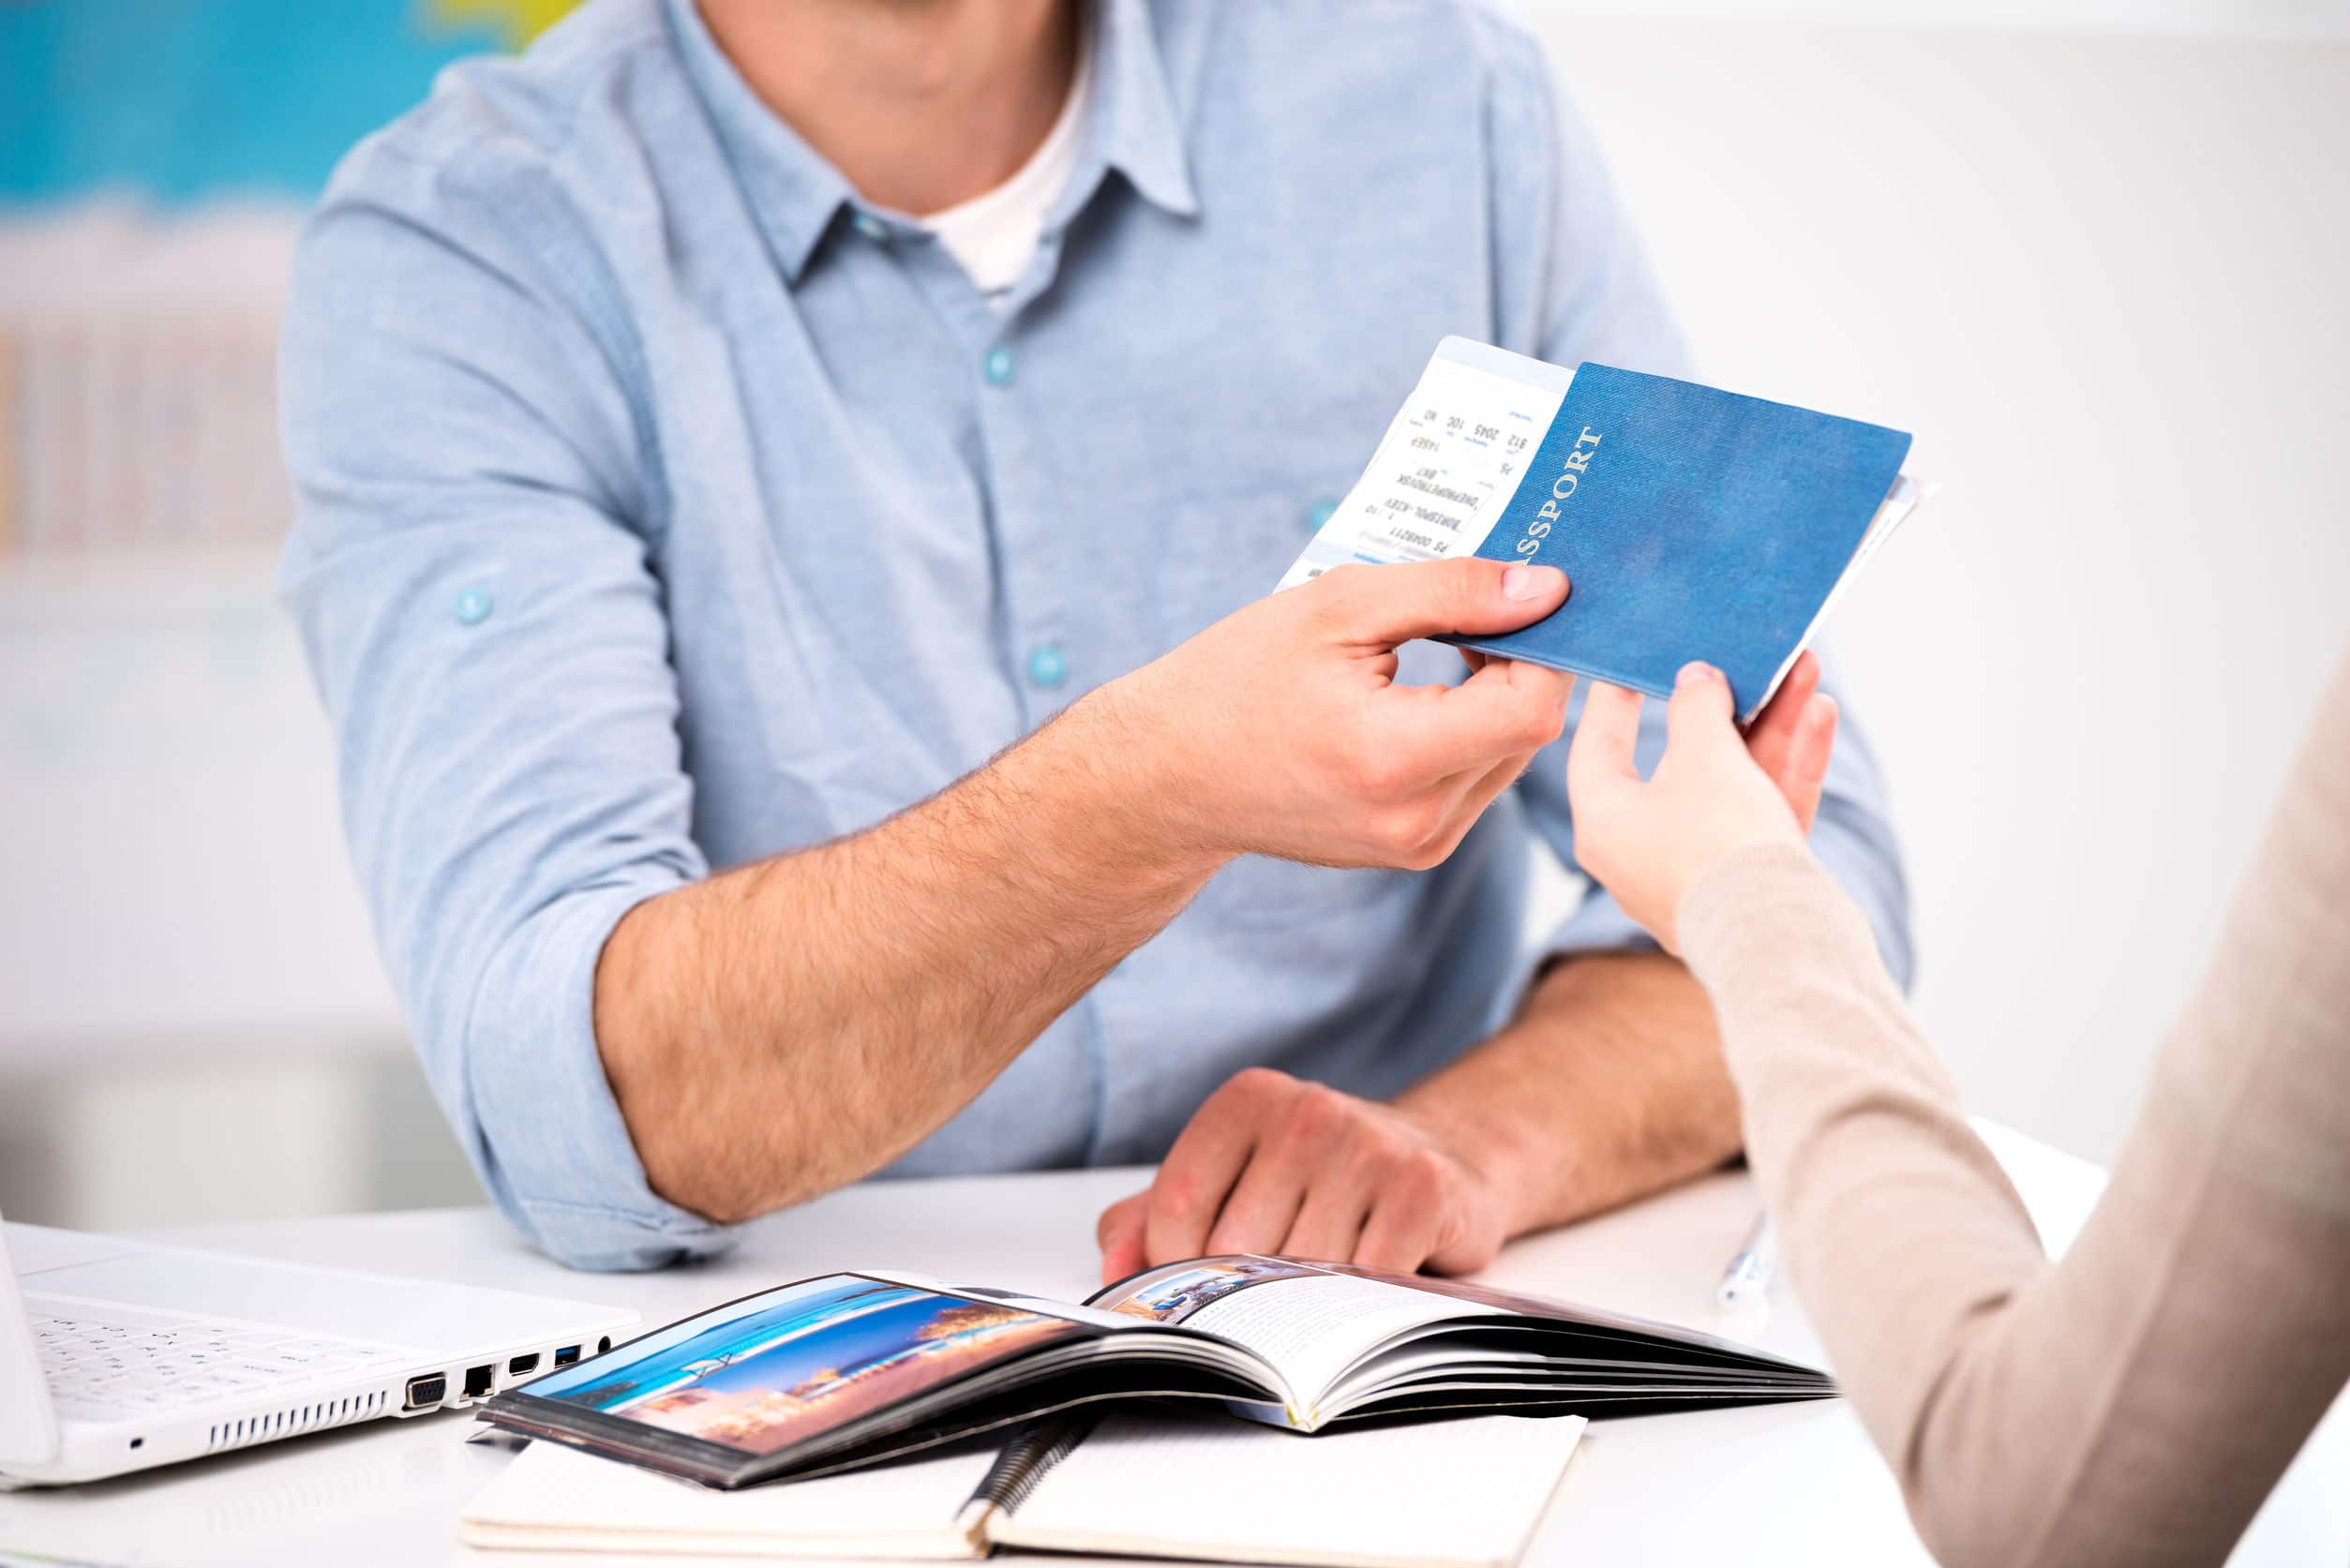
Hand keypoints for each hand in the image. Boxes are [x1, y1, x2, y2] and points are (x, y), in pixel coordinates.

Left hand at [1094, 1067, 1508, 1282]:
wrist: (1444, 1161)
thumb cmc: (1321, 1182)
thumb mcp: (1231, 1185)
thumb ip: (1152, 1219)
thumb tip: (1113, 1269)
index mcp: (1247, 1100)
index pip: (1176, 1208)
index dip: (1178, 1267)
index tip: (1205, 1280)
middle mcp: (1306, 1110)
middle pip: (1236, 1248)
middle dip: (1249, 1290)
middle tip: (1279, 1287)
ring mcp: (1368, 1145)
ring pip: (1300, 1273)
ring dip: (1310, 1301)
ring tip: (1329, 1279)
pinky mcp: (1423, 1188)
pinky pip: (1366, 1281)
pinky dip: (1362, 1303)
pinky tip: (1371, 1282)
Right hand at [1104, 559, 1574, 871]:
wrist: (1169, 776)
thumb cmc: (1239, 678)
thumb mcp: (1338, 606)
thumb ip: (1451, 591)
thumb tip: (1548, 587)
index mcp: (1393, 758)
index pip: (1533, 708)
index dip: (1541, 645)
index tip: (1507, 599)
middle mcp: (1416, 820)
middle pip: (1530, 732)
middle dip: (1519, 663)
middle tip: (1465, 613)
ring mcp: (1418, 846)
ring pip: (1513, 757)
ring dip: (1497, 698)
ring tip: (1438, 651)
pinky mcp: (1415, 852)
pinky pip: (1480, 782)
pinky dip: (1470, 731)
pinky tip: (1420, 697)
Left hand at [1564, 652, 1838, 951]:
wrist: (1780, 943)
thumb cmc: (1720, 843)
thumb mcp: (1704, 757)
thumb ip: (1697, 708)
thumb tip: (1695, 680)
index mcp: (1605, 822)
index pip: (1598, 746)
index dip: (1615, 699)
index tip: (1629, 663)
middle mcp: (1643, 849)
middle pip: (1682, 759)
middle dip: (1727, 706)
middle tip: (1748, 658)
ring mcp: (1697, 869)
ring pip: (1734, 781)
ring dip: (1772, 725)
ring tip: (1802, 670)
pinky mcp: (1746, 884)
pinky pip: (1762, 812)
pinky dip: (1789, 766)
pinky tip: (1820, 715)